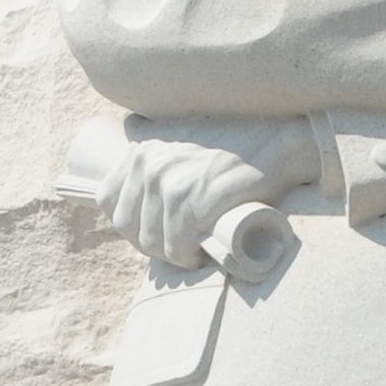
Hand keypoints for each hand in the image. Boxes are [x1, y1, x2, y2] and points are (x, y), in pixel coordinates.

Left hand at [98, 122, 315, 268]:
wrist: (277, 142)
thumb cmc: (235, 142)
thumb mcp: (183, 130)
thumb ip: (155, 135)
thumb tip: (131, 126)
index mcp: (141, 149)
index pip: (108, 200)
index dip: (129, 222)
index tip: (154, 229)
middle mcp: (149, 164)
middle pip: (126, 226)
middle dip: (149, 243)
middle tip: (177, 246)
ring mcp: (169, 183)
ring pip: (151, 242)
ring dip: (171, 255)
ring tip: (192, 251)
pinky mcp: (192, 203)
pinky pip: (176, 248)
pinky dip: (188, 259)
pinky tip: (201, 254)